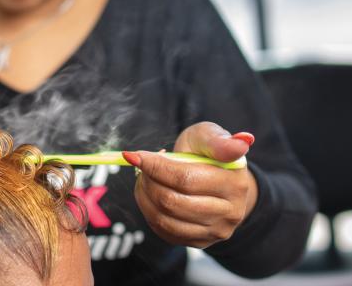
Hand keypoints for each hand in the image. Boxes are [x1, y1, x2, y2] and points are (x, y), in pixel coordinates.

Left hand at [124, 122, 257, 248]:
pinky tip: (151, 194)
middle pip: (172, 202)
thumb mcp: (210, 137)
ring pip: (164, 219)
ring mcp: (216, 231)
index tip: (136, 156)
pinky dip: (148, 210)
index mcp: (235, 184)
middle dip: (148, 181)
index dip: (155, 167)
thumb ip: (220, 141)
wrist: (216, 178)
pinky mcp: (200, 242)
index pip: (185, 179)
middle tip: (141, 165)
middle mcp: (230, 213)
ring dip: (144, 196)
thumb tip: (243, 140)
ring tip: (145, 178)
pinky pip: (163, 231)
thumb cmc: (208, 153)